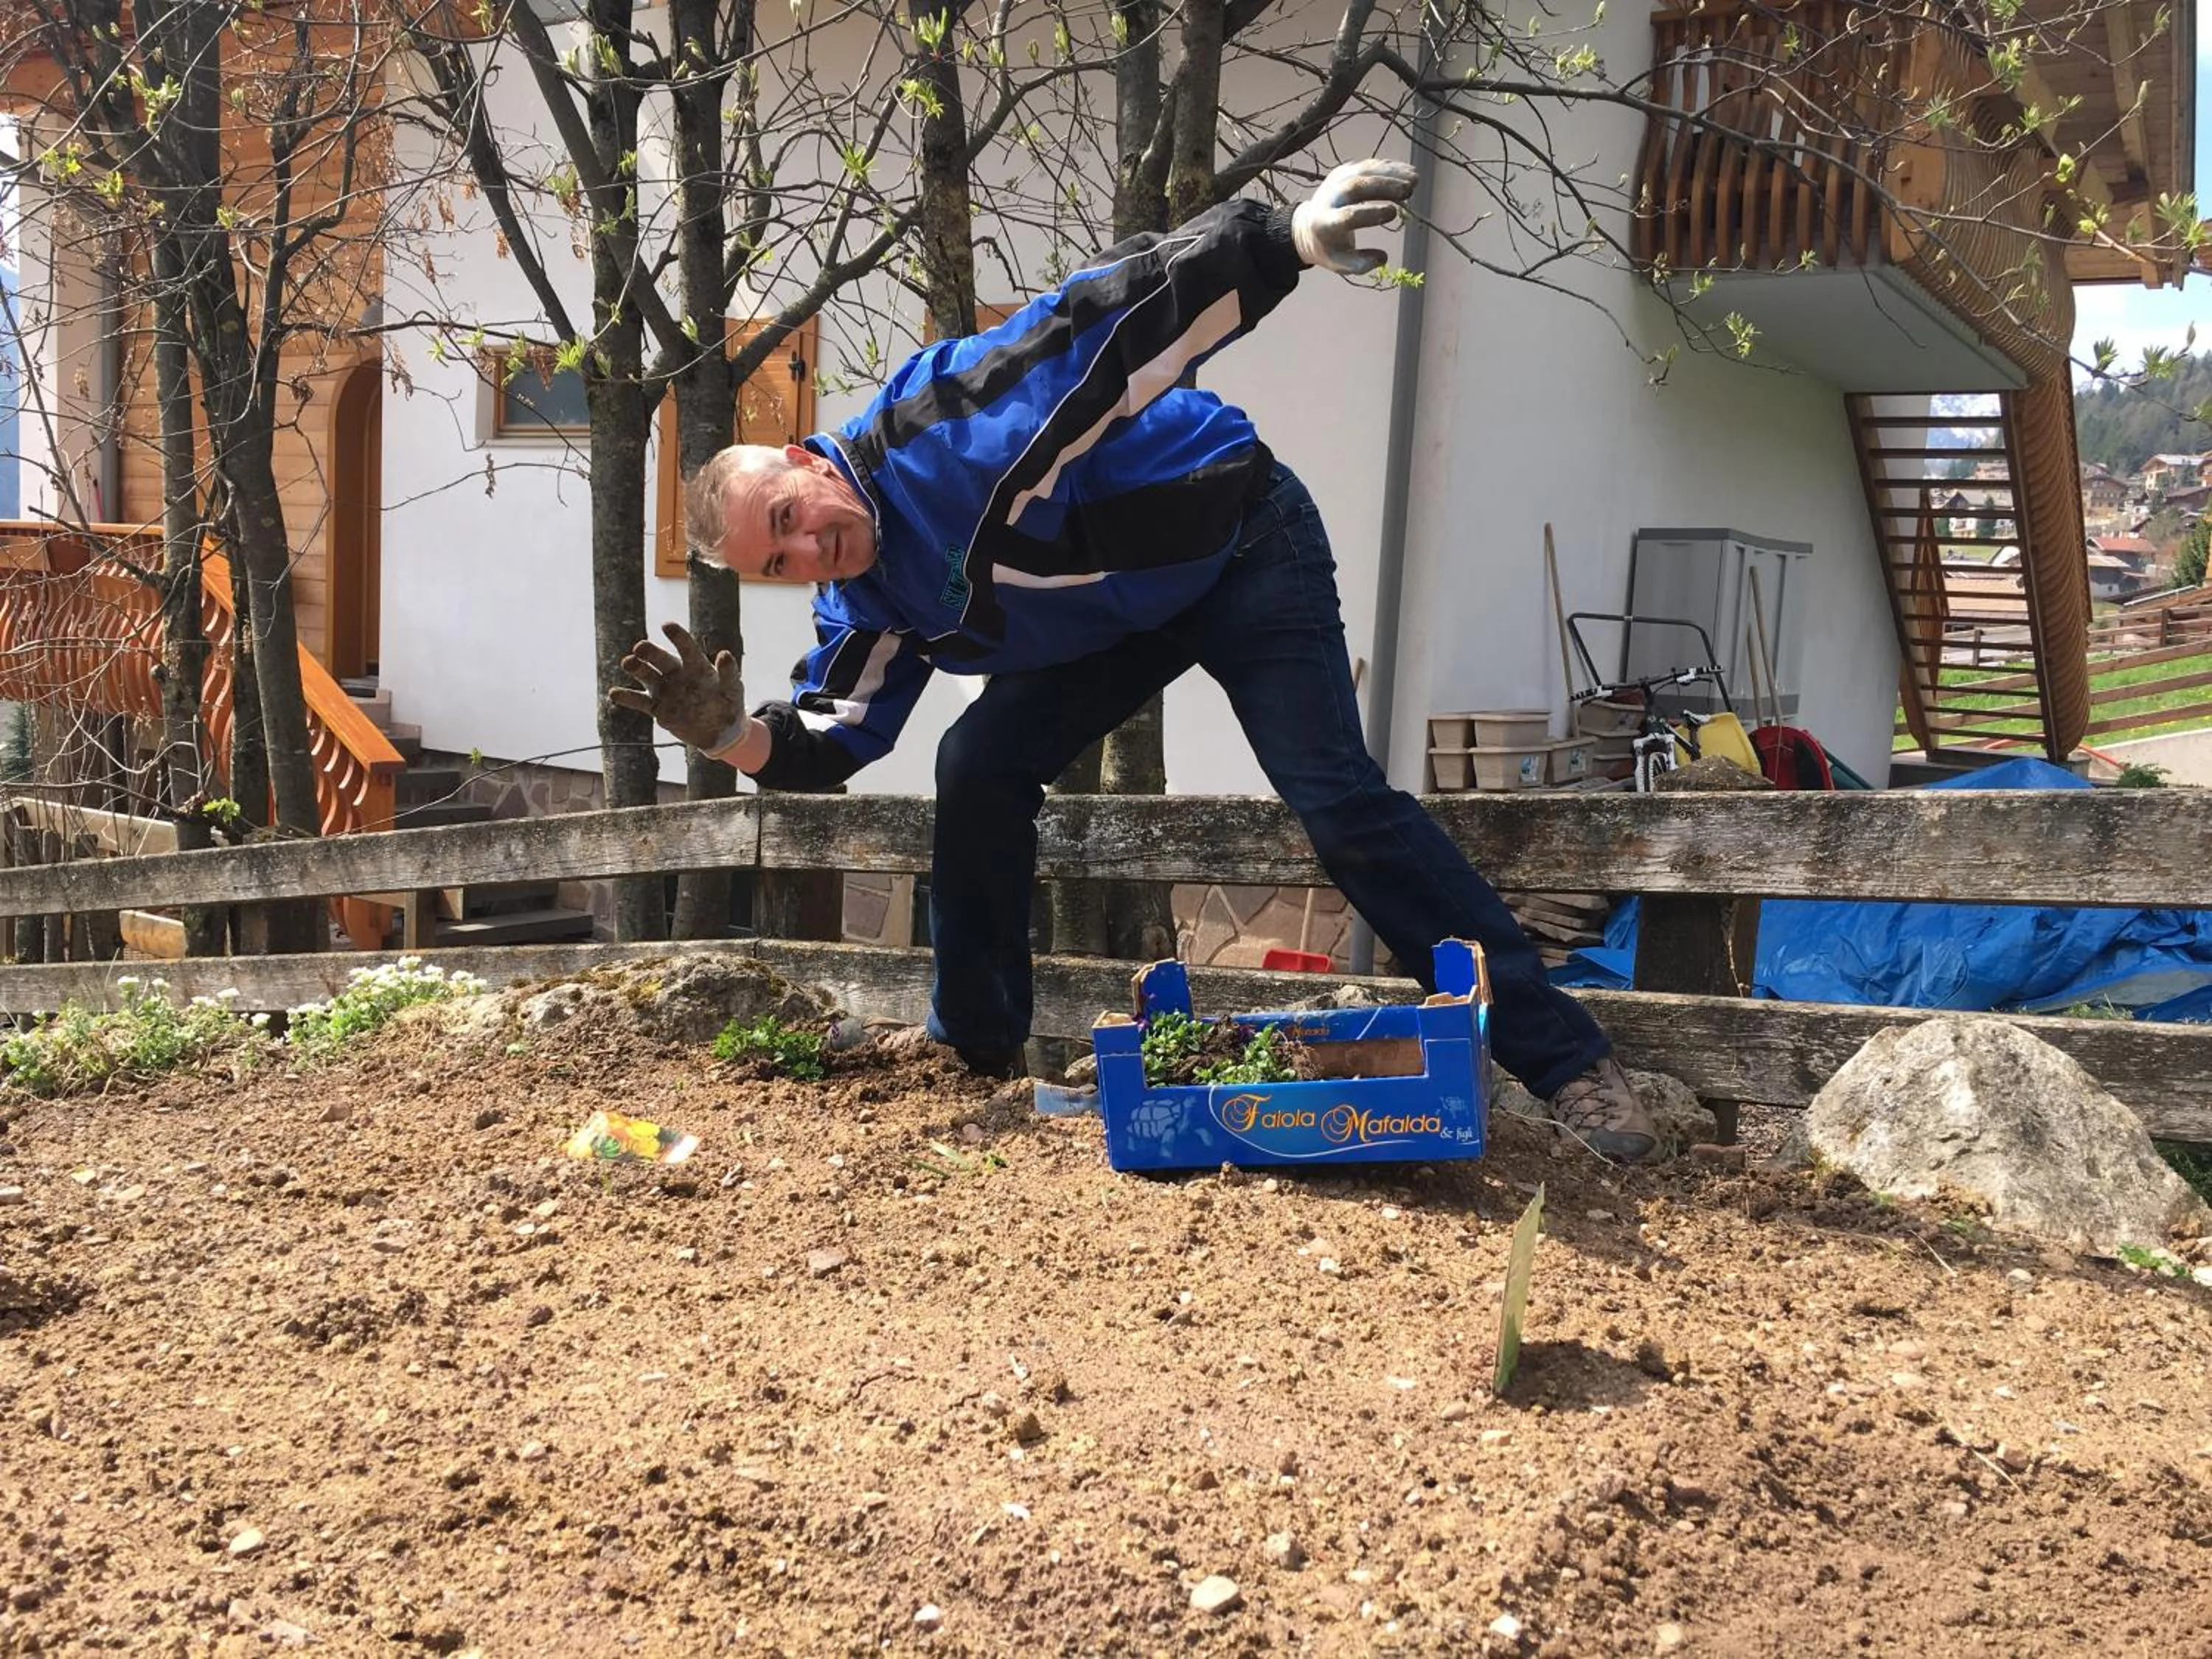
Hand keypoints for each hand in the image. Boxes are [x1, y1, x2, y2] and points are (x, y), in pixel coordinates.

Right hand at [608, 621, 751, 756]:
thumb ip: (729, 673)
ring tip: (627, 662)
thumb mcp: (733, 690)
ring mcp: (665, 691)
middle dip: (650, 653)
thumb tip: (725, 654)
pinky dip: (627, 697)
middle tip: (640, 647)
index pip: (686, 648)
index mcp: (696, 666)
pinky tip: (614, 693)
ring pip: (647, 676)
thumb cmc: (728, 704)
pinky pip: (640, 701)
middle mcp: (677, 674)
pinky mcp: (658, 708)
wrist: (719, 731)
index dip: (678, 637)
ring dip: (636, 668)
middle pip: (661, 660)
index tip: (667, 625)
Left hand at [1290, 159, 1417, 275]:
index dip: (1371, 213)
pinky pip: (1368, 166)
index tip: (1393, 213)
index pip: (1348, 215)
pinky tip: (1409, 173)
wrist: (1307, 226)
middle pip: (1356, 187)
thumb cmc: (1329, 247)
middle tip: (1408, 189)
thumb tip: (1383, 258)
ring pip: (1364, 171)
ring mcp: (1336, 181)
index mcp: (1325, 223)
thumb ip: (1360, 264)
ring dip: (1391, 173)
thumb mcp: (1341, 263)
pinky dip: (1389, 168)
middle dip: (1383, 186)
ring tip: (1415, 179)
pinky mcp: (1344, 171)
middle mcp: (1329, 198)